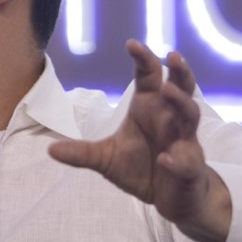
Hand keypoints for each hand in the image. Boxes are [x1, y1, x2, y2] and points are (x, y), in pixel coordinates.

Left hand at [49, 40, 231, 241]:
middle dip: (179, 72)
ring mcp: (184, 142)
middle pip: (181, 88)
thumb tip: (50, 150)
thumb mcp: (106, 160)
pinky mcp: (191, 168)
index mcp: (150, 108)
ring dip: (181, 102)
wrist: (169, 198)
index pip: (150, 78)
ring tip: (168, 90)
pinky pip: (187, 161)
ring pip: (190, 116)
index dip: (144, 60)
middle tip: (172, 55)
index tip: (131, 43)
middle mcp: (171, 120)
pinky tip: (165, 159)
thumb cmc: (141, 168)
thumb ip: (82, 153)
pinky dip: (177, 160)